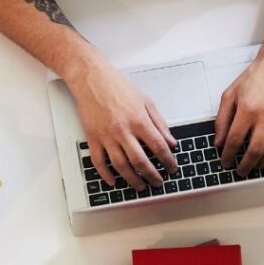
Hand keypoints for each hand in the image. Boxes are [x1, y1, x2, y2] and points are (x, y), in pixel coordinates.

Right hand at [70, 62, 176, 190]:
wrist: (91, 78)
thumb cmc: (117, 86)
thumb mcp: (146, 100)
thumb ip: (159, 123)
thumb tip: (170, 141)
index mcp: (139, 120)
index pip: (158, 147)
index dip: (167, 161)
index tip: (171, 168)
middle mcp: (123, 130)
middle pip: (140, 161)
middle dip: (152, 175)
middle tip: (158, 182)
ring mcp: (106, 136)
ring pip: (120, 165)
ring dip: (132, 179)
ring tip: (140, 186)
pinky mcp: (92, 138)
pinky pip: (99, 162)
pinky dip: (106, 175)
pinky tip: (113, 181)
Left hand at [215, 53, 263, 176]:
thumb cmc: (256, 77)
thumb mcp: (230, 94)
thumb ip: (222, 119)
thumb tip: (218, 140)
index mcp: (247, 109)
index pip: (235, 139)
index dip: (228, 154)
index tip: (225, 161)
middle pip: (255, 150)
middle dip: (245, 164)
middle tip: (239, 170)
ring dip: (262, 164)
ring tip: (254, 167)